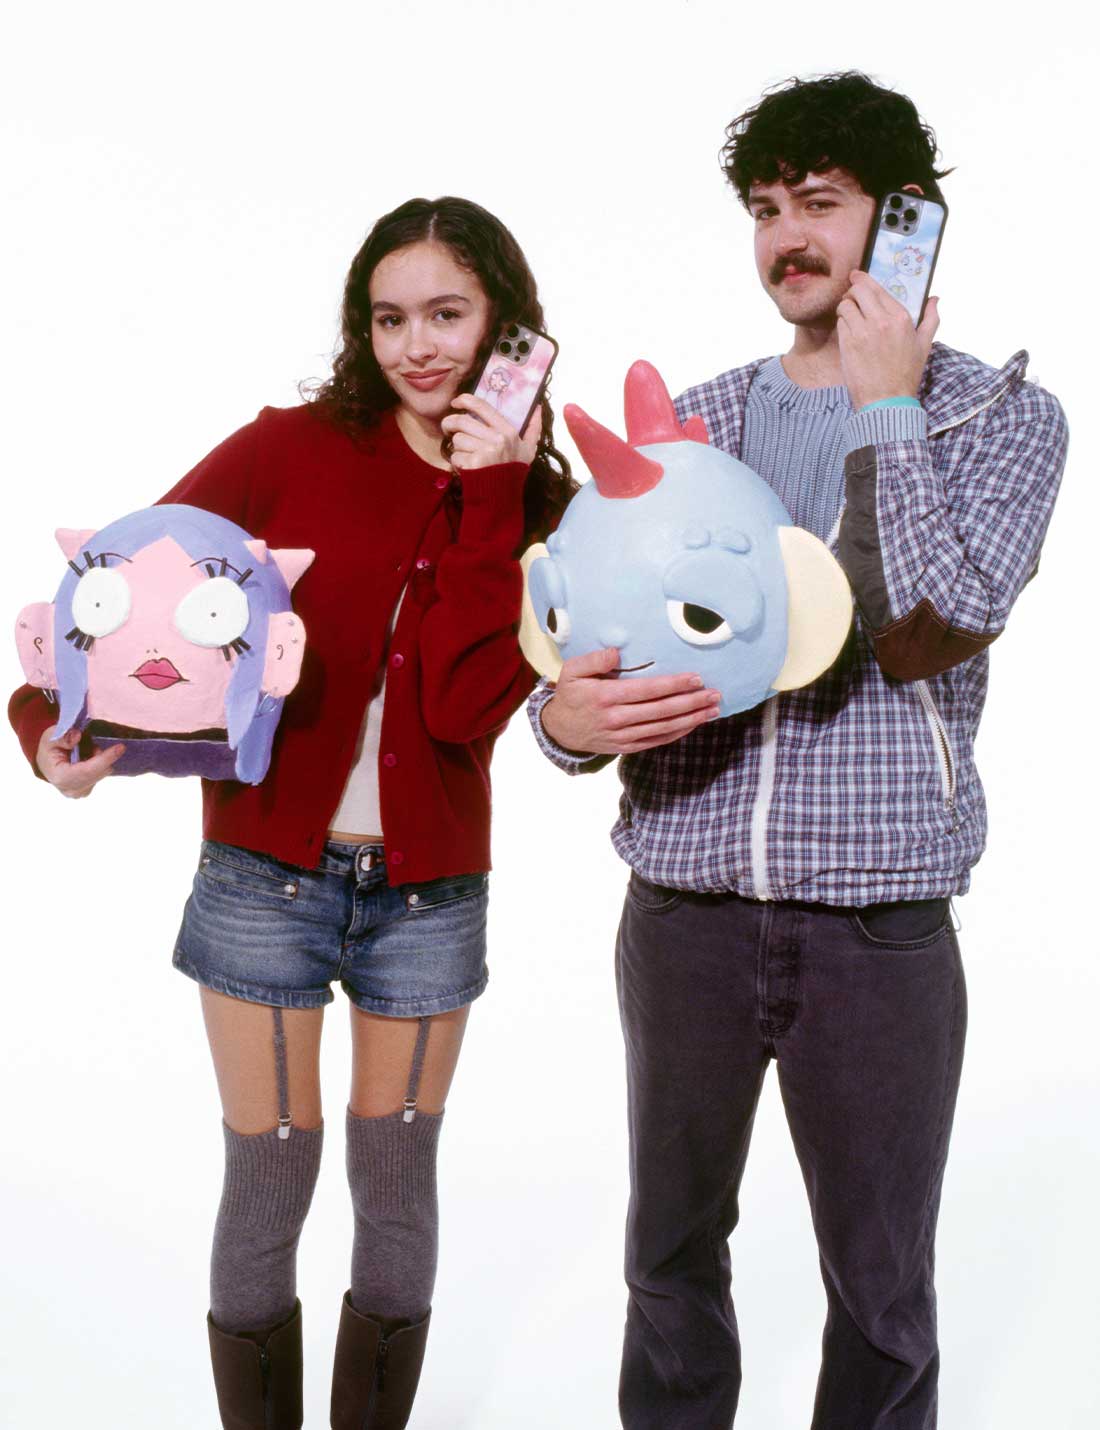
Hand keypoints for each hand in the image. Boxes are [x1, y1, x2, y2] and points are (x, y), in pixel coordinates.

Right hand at [36, 726, 124, 797]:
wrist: (46, 764)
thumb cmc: (49, 750)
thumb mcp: (50, 738)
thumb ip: (63, 737)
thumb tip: (77, 736)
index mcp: (60, 777)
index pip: (88, 770)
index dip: (105, 758)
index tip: (120, 747)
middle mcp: (71, 790)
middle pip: (98, 772)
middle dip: (101, 756)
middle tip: (90, 745)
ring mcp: (80, 793)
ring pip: (102, 773)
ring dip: (98, 759)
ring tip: (83, 753)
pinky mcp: (87, 791)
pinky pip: (100, 775)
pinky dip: (97, 764)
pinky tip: (85, 760)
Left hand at [441, 394, 541, 470]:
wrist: (503, 499)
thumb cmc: (513, 471)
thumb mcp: (528, 449)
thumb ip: (533, 428)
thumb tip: (537, 407)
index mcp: (508, 431)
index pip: (481, 406)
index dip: (464, 400)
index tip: (455, 402)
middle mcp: (497, 439)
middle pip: (461, 421)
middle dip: (449, 425)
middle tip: (448, 430)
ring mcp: (485, 452)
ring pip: (457, 439)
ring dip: (457, 448)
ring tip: (466, 456)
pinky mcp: (473, 464)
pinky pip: (455, 456)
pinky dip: (457, 463)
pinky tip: (466, 468)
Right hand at [540, 646, 721, 755]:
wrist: (559, 730)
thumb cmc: (570, 695)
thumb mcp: (572, 671)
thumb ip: (594, 659)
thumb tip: (617, 652)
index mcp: (606, 697)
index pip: (648, 690)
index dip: (674, 685)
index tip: (696, 678)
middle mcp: (617, 718)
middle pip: (662, 710)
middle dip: (691, 702)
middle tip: (714, 694)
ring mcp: (623, 736)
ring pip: (664, 728)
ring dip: (691, 719)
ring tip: (712, 709)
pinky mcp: (627, 747)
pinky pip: (657, 740)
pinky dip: (678, 733)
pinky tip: (694, 724)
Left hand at [837, 271, 938, 408]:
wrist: (887, 400)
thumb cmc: (906, 374)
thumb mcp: (925, 345)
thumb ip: (931, 318)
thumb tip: (935, 299)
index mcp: (901, 317)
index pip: (876, 288)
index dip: (863, 280)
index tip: (857, 278)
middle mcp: (881, 320)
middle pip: (858, 291)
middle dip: (852, 289)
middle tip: (851, 295)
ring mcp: (862, 332)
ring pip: (845, 305)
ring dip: (845, 307)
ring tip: (849, 314)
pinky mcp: (848, 344)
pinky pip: (840, 323)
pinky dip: (842, 323)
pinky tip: (848, 330)